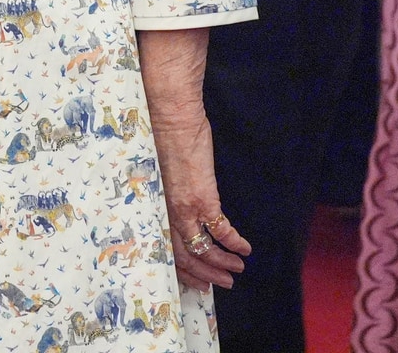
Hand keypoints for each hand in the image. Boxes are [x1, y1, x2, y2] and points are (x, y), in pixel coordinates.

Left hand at [151, 103, 250, 290]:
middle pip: (184, 255)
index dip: (182, 269)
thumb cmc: (160, 135)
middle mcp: (165, 211)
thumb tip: (176, 205)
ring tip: (236, 269)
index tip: (197, 281)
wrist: (169, 114)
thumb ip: (165, 193)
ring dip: (222, 262)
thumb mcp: (157, 171)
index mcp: (153, 206)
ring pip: (202, 248)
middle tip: (222, 283)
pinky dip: (234, 242)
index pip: (165, 249)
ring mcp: (184, 206)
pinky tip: (244, 248)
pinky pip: (221, 229)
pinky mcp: (203, 197)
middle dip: (205, 274)